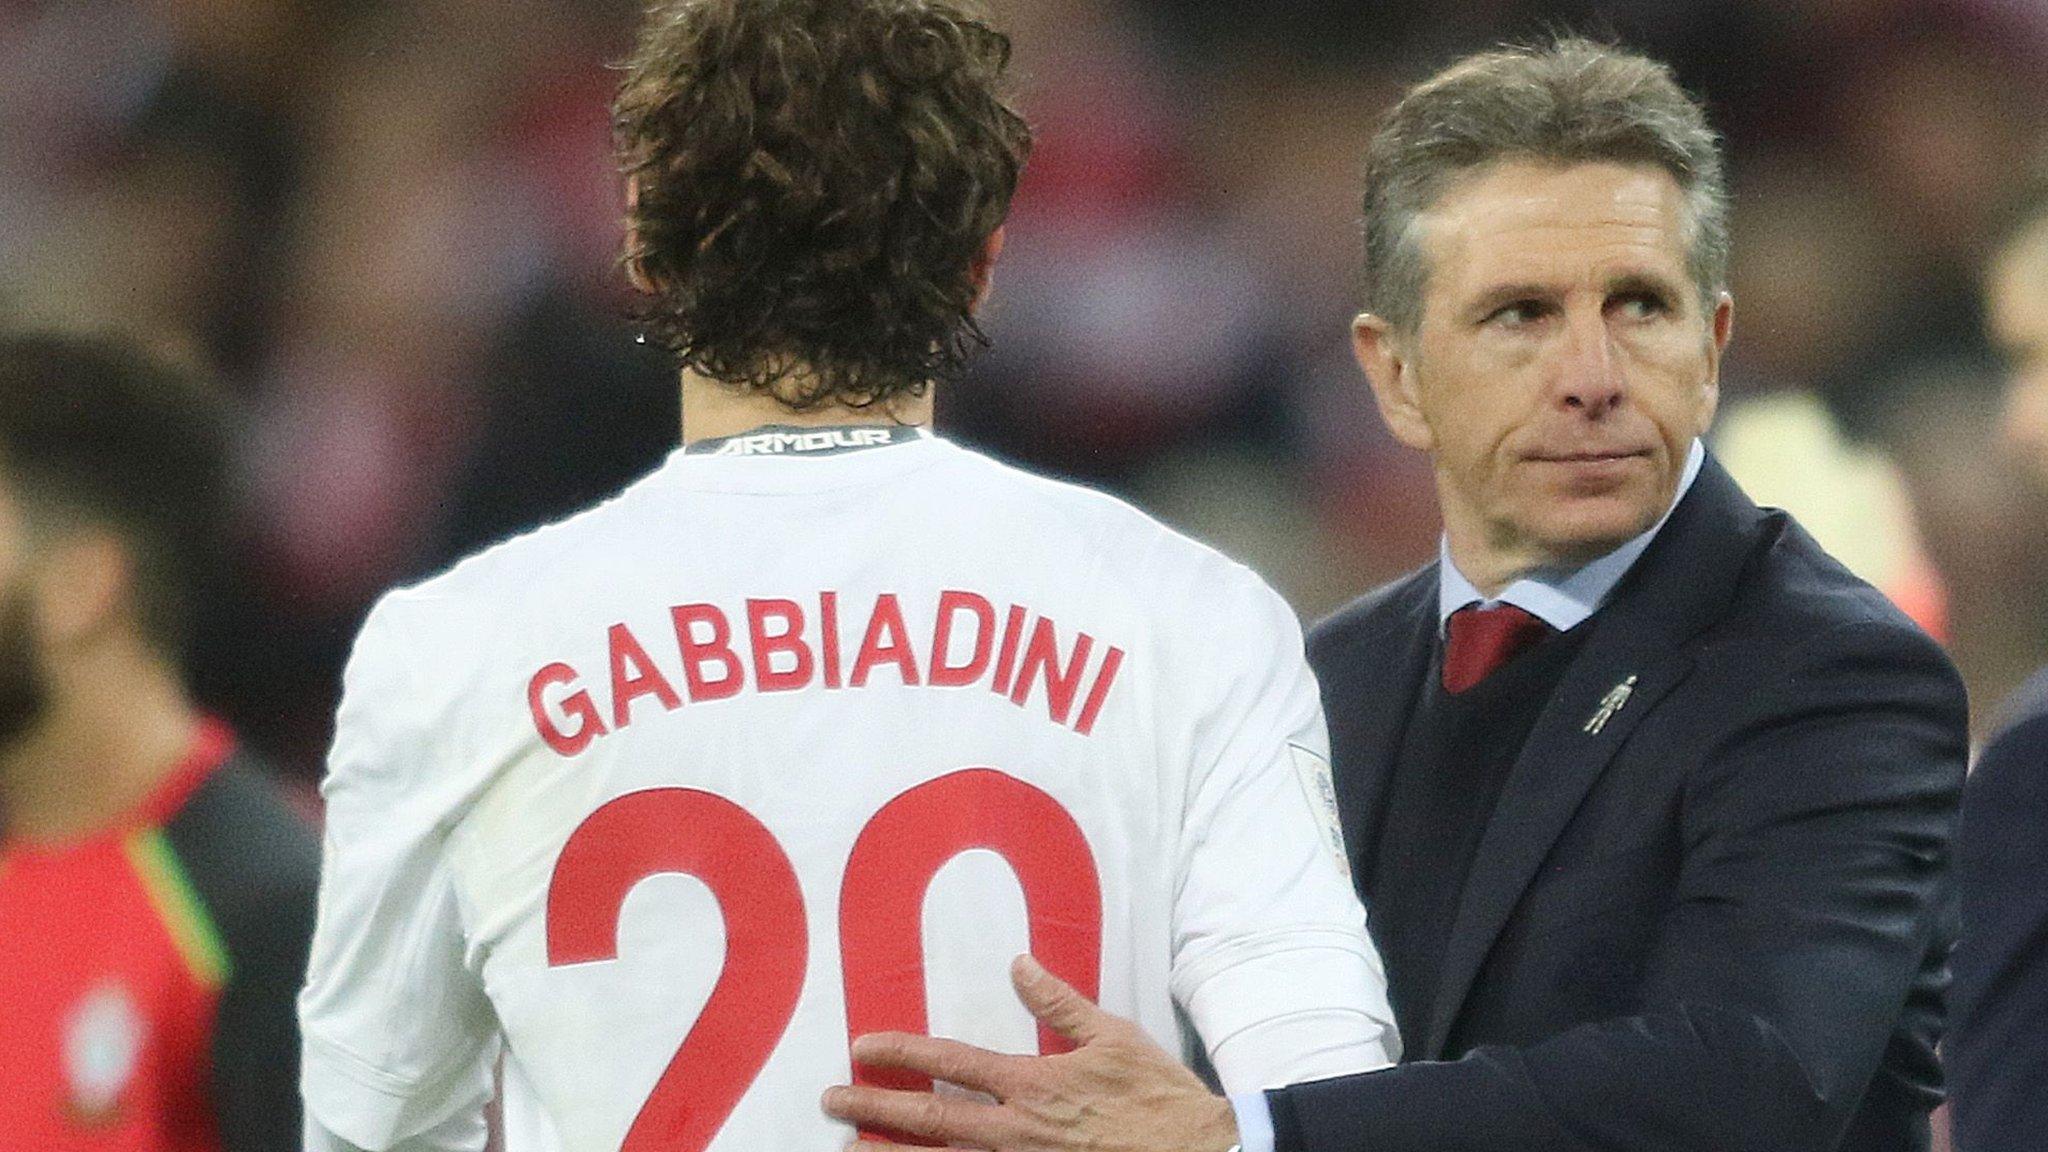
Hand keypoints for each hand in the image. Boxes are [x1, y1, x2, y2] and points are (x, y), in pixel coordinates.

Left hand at [821, 954, 1240, 1151]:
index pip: (951, 1065)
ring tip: (850, 1151)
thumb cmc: (1158, 1098)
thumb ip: (1059, 1004)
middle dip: (875, 1110)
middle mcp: (1016, 1132)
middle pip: (929, 1122)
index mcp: (1033, 1084)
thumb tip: (1020, 964)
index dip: (902, 1055)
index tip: (863, 1048)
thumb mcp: (1113, 1037)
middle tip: (831, 1101)